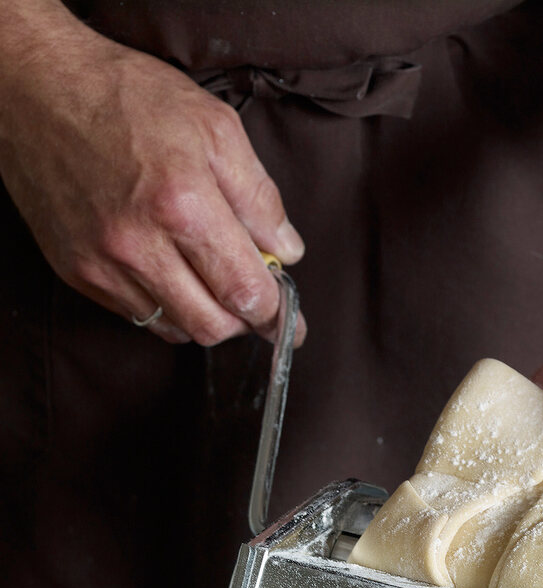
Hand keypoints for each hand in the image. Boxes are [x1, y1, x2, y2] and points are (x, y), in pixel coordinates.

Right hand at [0, 15, 305, 345]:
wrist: (38, 89)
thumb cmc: (128, 98)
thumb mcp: (215, 127)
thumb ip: (259, 196)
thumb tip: (286, 251)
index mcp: (183, 204)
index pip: (245, 291)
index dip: (276, 316)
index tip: (290, 327)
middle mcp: (140, 245)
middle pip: (212, 326)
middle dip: (242, 322)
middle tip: (253, 302)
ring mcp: (104, 264)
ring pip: (175, 329)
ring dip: (204, 317)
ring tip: (211, 281)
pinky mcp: (78, 272)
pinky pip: (137, 317)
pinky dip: (166, 308)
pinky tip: (173, 275)